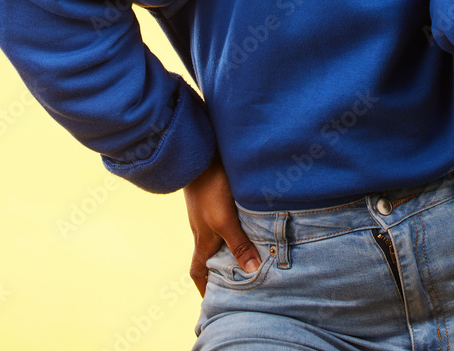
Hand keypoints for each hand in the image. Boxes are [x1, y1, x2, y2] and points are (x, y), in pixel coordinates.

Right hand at [183, 148, 261, 297]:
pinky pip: (227, 217)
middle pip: (211, 253)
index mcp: (202, 239)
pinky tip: (254, 220)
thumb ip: (238, 244)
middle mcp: (203, 227)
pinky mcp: (216, 195)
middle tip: (241, 278)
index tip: (212, 300)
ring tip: (255, 251)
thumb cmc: (209, 189)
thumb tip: (251, 271)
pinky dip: (238, 224)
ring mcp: (208, 210)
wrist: (200, 152)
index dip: (203, 287)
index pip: (198, 270)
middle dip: (223, 267)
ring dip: (234, 244)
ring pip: (221, 234)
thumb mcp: (224, 220)